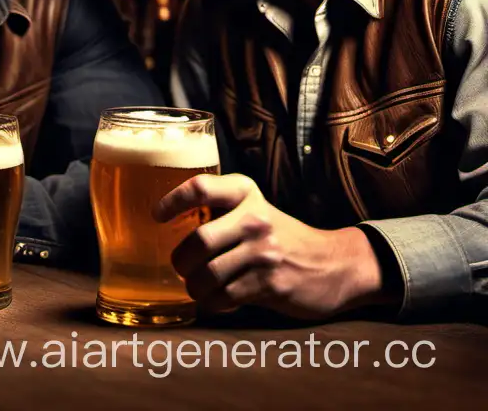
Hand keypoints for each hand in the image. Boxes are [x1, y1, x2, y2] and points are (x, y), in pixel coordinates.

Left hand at [155, 173, 384, 319]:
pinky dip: (211, 303)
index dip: (172, 201)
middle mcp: (255, 219)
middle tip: (181, 266)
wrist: (335, 264)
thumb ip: (219, 209)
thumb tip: (165, 224)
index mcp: (246, 193)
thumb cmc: (280, 236)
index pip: (201, 187)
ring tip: (196, 287)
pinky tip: (215, 300)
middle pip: (198, 241)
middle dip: (181, 260)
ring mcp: (265, 253)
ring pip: (208, 274)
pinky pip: (224, 297)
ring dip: (194, 287)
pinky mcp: (271, 284)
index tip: (156, 216)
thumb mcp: (254, 208)